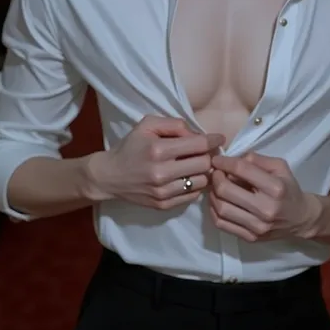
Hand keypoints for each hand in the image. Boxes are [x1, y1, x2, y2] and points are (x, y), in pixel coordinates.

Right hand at [87, 115, 224, 209]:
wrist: (109, 176)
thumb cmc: (130, 147)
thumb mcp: (147, 125)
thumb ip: (174, 124)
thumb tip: (197, 134)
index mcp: (158, 150)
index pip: (198, 145)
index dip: (213, 141)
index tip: (220, 139)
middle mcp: (162, 173)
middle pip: (204, 164)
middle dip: (209, 156)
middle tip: (207, 152)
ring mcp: (163, 192)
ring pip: (202, 182)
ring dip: (203, 172)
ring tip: (196, 165)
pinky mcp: (163, 205)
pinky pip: (192, 196)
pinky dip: (195, 185)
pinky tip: (188, 177)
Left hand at [209, 152, 321, 242]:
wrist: (300, 219)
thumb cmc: (288, 189)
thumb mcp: (280, 167)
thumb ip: (257, 159)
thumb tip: (233, 159)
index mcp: (275, 188)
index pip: (241, 170)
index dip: (224, 162)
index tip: (216, 159)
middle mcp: (266, 209)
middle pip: (225, 190)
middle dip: (215, 178)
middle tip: (215, 172)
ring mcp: (257, 226)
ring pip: (220, 208)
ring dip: (212, 194)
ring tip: (215, 186)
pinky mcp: (250, 238)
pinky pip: (221, 224)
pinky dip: (213, 210)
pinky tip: (218, 201)